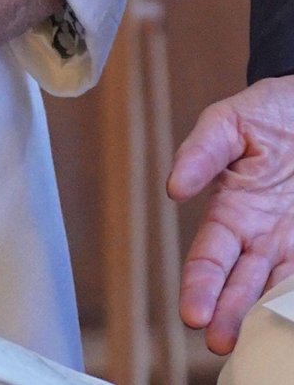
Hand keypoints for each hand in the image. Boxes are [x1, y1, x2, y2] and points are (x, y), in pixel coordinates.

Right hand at [168, 77, 293, 353]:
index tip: (193, 314)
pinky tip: (288, 314)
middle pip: (240, 284)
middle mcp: (262, 236)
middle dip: (228, 315)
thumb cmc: (268, 112)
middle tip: (219, 343)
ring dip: (262, 317)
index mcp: (232, 210)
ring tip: (249, 341)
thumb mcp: (228, 123)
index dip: (200, 286)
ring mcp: (293, 241)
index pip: (209, 257)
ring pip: (276, 289)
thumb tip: (174, 188)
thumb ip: (202, 152)